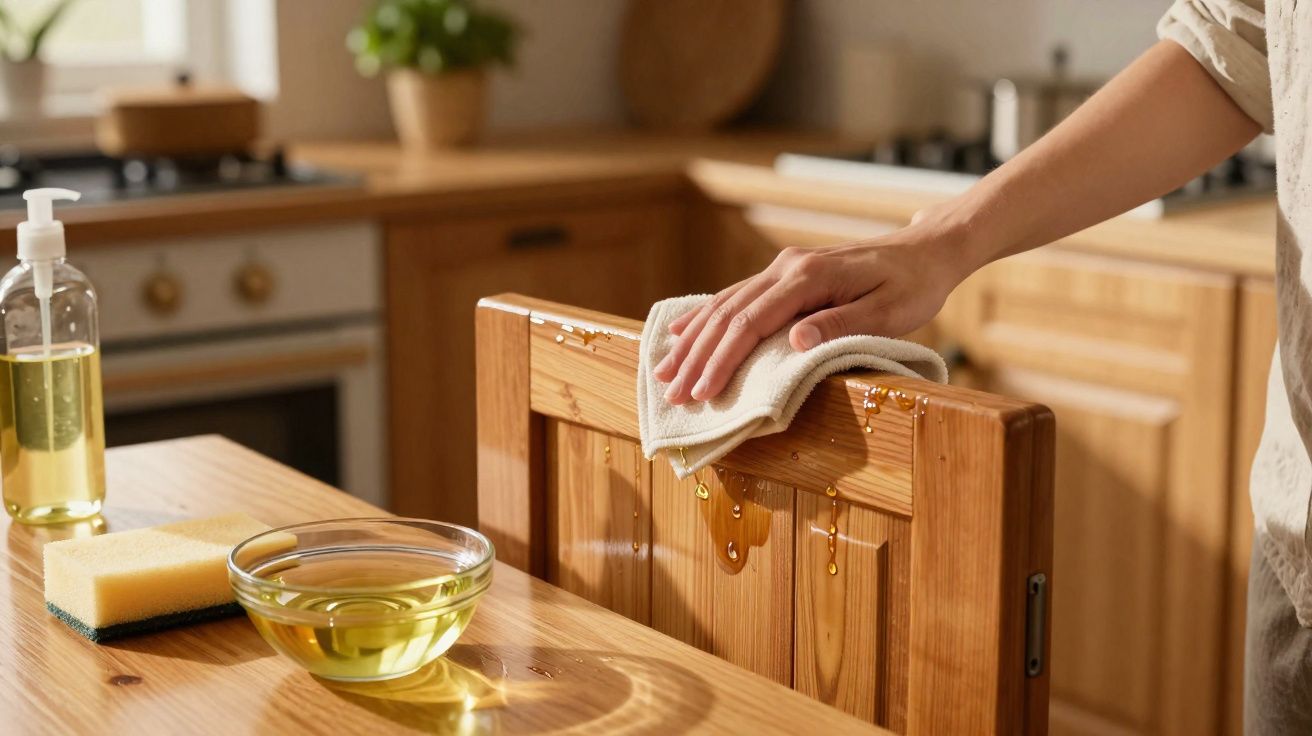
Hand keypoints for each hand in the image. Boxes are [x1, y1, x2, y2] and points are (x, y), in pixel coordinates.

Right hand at [653, 214, 973, 404]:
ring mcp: (782, 267)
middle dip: (696, 357)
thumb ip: (839, 325)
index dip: (721, 360)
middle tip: (672, 393)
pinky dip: (706, 318)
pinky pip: (735, 297)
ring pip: (724, 305)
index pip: (750, 323)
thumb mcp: (887, 312)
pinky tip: (683, 333)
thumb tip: (794, 341)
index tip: (701, 392)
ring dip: (693, 340)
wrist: (925, 250)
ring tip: (665, 371)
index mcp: (807, 277)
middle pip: (727, 315)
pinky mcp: (785, 274)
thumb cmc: (912, 285)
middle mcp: (786, 267)